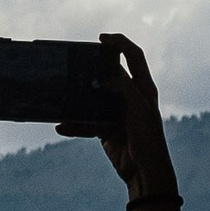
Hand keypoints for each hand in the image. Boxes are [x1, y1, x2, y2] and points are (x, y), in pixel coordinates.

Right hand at [56, 33, 176, 203]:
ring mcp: (116, 113)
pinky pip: (86, 123)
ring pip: (93, 99)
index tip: (101, 38)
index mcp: (143, 88)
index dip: (120, 43)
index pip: (134, 57)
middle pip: (109, 75)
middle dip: (92, 69)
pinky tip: (61, 126)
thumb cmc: (148, 138)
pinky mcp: (105, 129)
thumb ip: (124, 88)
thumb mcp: (138, 109)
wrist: (145, 172)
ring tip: (63, 95)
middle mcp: (130, 97)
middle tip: (75, 64)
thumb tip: (104, 76)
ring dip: (79, 99)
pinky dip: (74, 125)